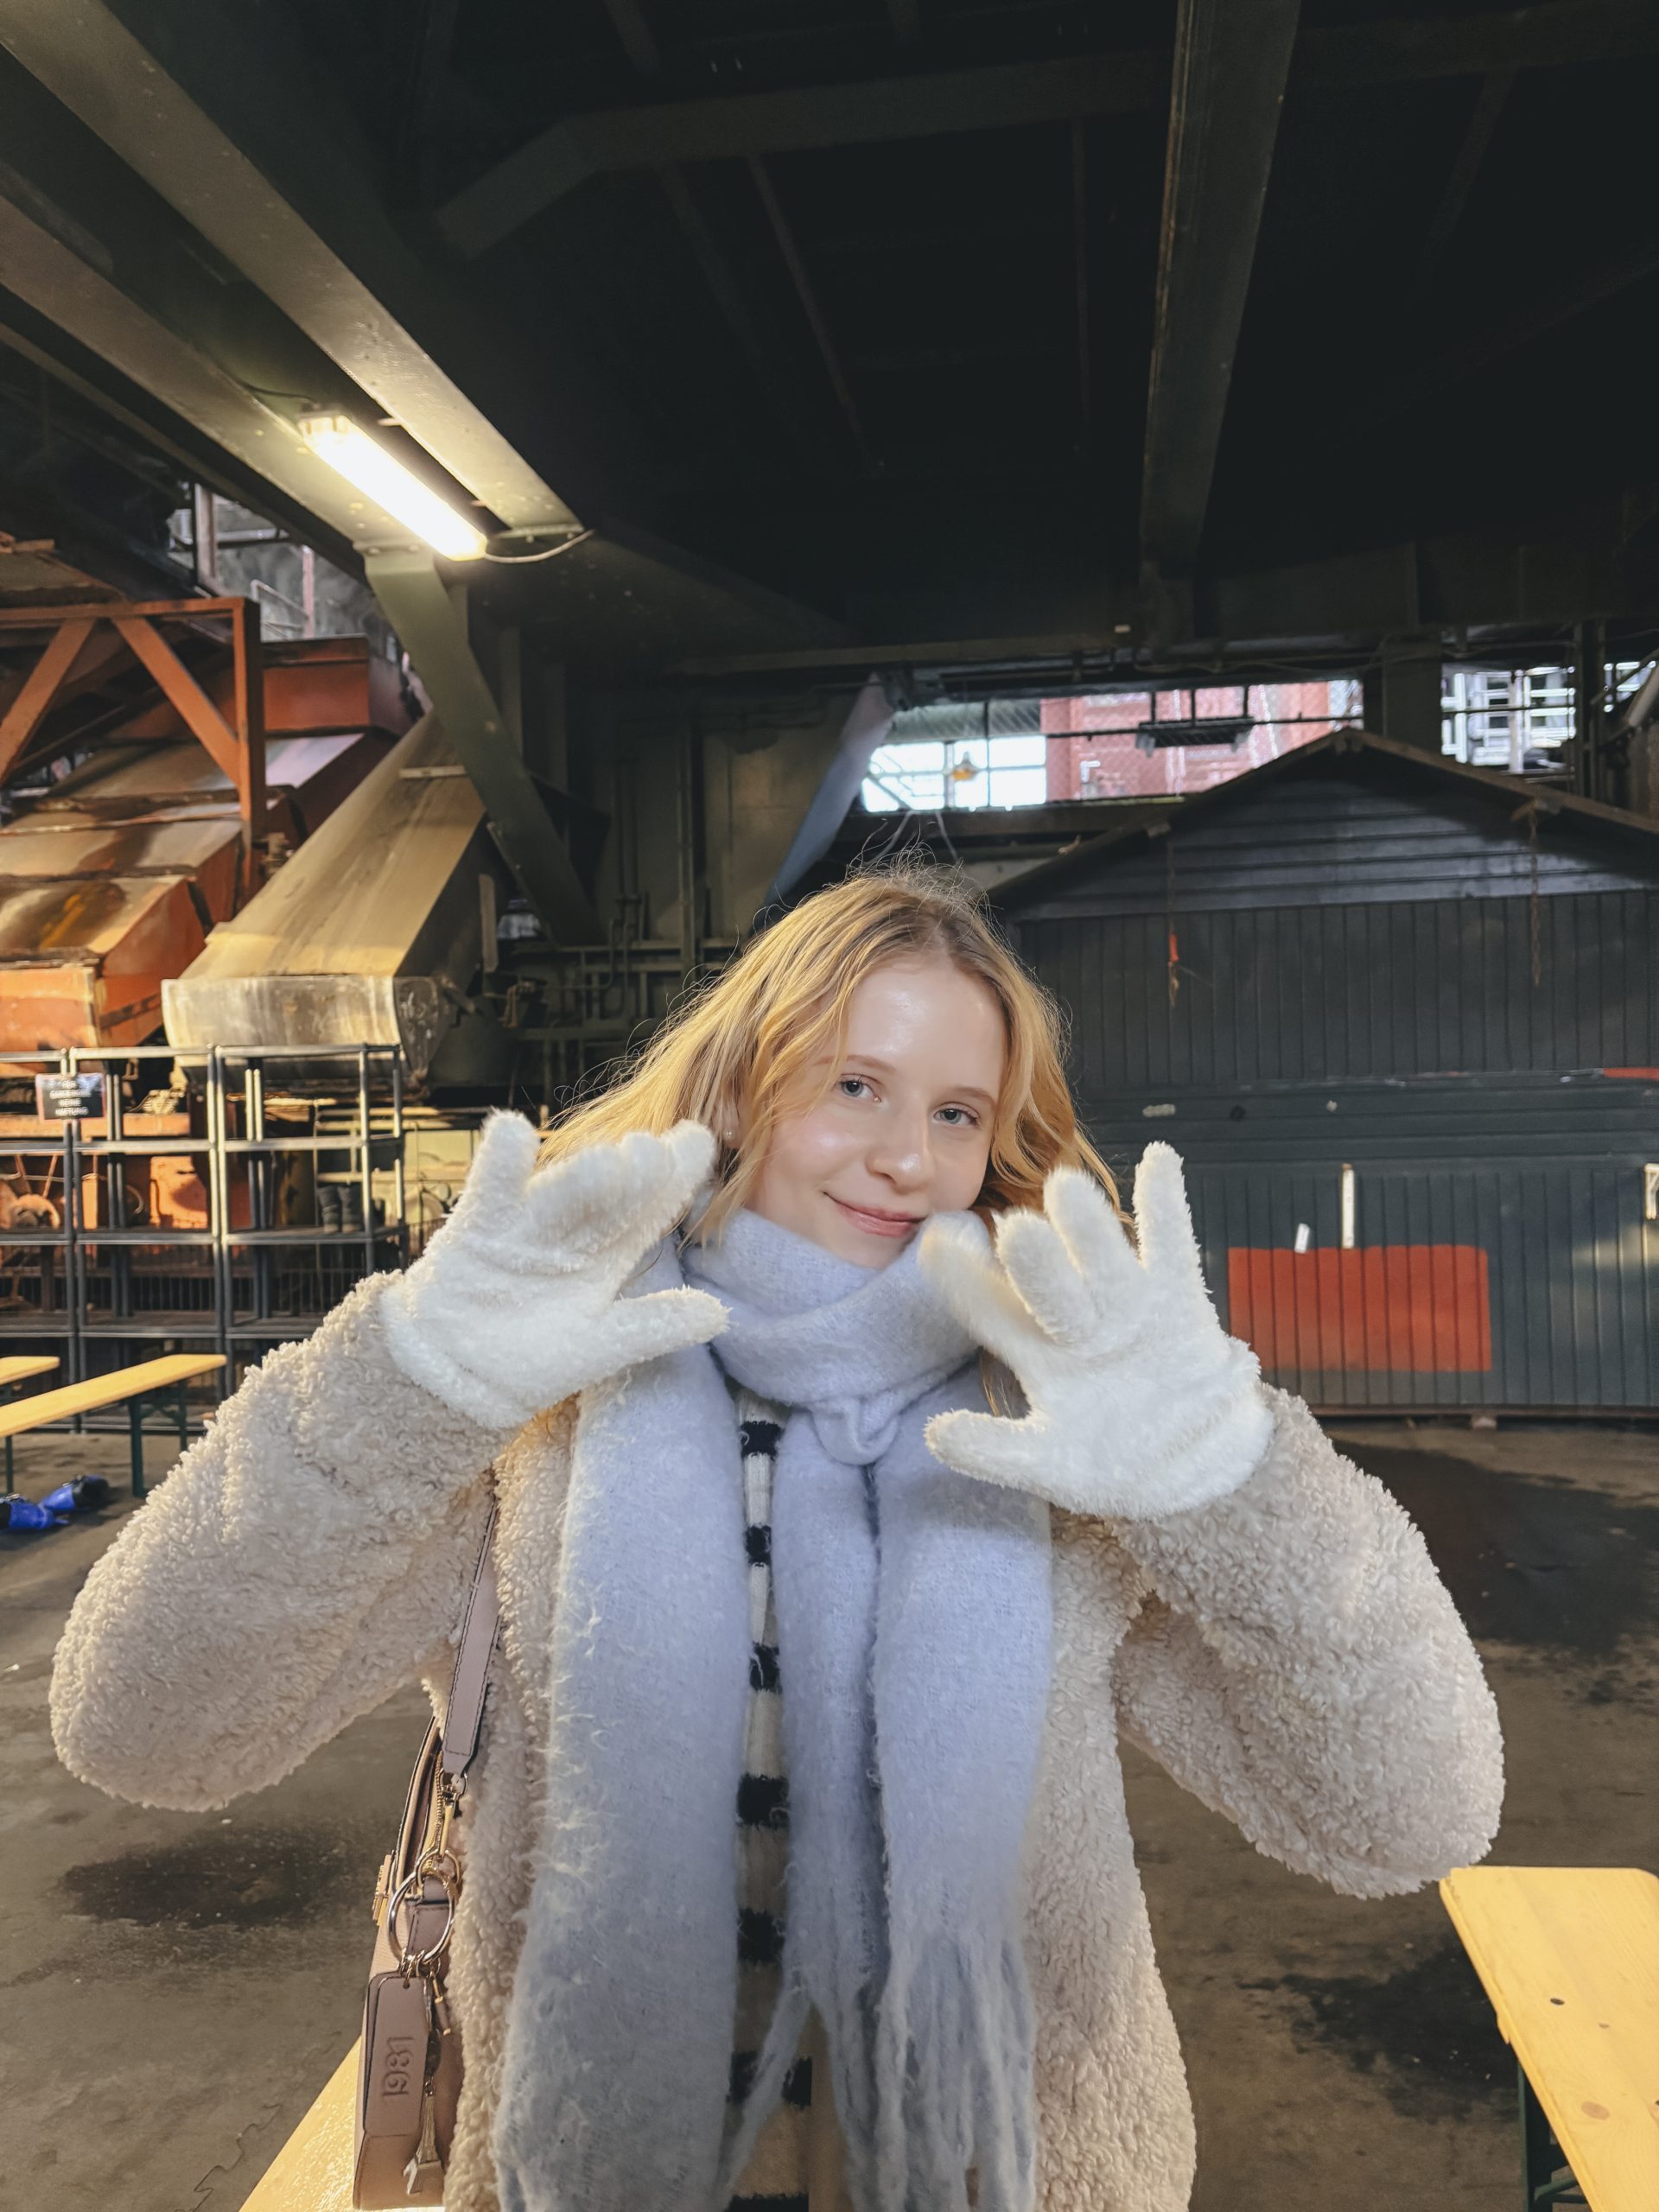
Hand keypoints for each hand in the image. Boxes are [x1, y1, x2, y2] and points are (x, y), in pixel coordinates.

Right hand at [380, 1113, 728, 1427]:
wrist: (457, 1375)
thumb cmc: (533, 1359)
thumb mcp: (601, 1345)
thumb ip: (655, 1326)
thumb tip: (720, 1314)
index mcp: (611, 1250)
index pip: (652, 1208)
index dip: (676, 1177)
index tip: (699, 1147)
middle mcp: (575, 1227)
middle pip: (611, 1194)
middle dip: (634, 1173)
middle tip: (654, 1151)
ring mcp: (527, 1223)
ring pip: (559, 1193)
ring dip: (580, 1177)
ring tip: (606, 1159)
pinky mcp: (478, 1226)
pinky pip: (490, 1189)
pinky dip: (498, 1162)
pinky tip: (512, 1132)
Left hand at [917, 1144, 1271, 1517]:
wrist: (1191, 1466)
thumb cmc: (1110, 1465)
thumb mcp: (1049, 1465)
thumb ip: (995, 1453)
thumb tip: (934, 1436)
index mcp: (1033, 1352)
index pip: (988, 1309)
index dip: (962, 1279)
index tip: (935, 1244)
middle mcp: (1072, 1319)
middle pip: (1047, 1282)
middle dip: (1034, 1259)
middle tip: (1014, 1228)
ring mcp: (1125, 1304)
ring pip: (1102, 1257)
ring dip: (1087, 1226)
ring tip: (1067, 1189)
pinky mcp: (1177, 1299)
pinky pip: (1170, 1244)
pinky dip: (1166, 1203)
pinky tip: (1159, 1157)